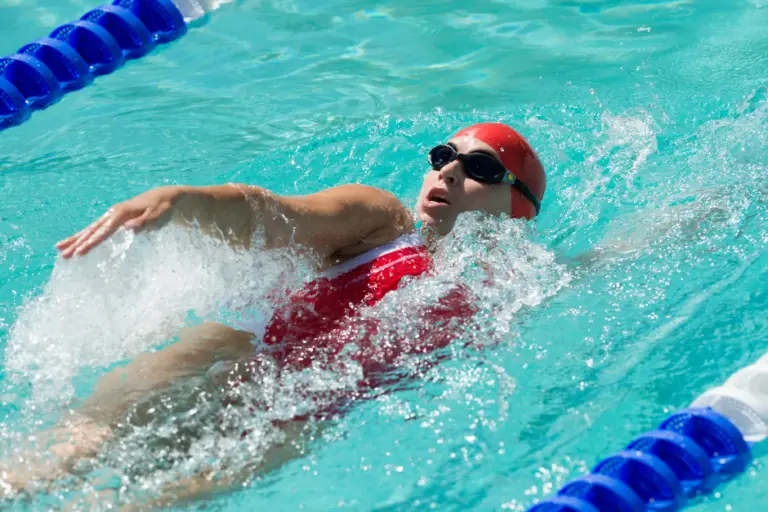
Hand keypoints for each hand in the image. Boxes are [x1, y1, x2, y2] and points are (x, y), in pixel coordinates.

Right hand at [55, 186, 180, 258]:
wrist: (165, 196)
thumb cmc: (162, 207)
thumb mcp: (157, 215)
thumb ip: (143, 222)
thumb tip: (127, 228)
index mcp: (122, 213)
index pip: (104, 231)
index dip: (92, 242)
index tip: (80, 252)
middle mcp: (113, 213)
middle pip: (92, 230)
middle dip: (77, 243)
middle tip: (64, 255)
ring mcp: (112, 214)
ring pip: (91, 228)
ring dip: (76, 239)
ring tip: (60, 249)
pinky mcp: (114, 217)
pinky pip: (96, 227)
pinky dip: (85, 234)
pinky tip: (77, 241)